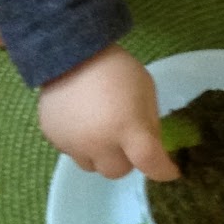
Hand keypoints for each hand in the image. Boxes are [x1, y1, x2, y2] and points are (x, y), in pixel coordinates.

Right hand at [37, 44, 180, 181]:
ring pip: (92, 166)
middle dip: (126, 159)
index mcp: (127, 128)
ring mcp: (73, 144)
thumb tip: (152, 148)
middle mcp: (98, 143)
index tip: (170, 170)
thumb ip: (150, 124)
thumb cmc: (117, 70)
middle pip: (117, 171)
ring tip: (100, 130)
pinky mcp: (53, 139)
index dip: (163, 170)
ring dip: (101, 155)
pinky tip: (81, 122)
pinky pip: (72, 153)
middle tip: (125, 139)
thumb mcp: (146, 91)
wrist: (72, 53)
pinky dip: (80, 144)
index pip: (149, 163)